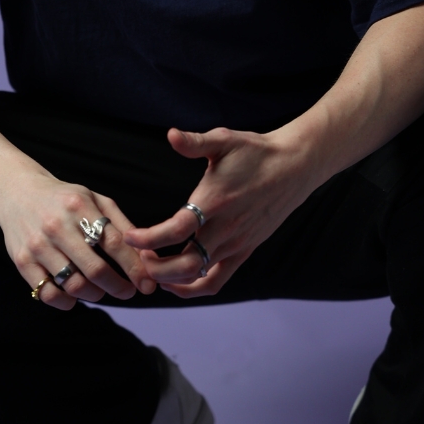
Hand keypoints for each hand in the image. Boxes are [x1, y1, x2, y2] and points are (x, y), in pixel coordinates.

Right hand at [0, 168, 157, 310]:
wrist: (17, 192)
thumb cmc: (64, 199)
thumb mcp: (95, 199)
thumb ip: (121, 224)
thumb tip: (148, 255)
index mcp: (79, 206)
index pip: (114, 242)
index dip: (134, 267)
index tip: (147, 284)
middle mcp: (57, 226)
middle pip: (95, 269)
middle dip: (118, 287)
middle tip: (127, 292)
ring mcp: (38, 245)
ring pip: (74, 285)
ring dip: (95, 295)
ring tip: (101, 290)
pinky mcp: (22, 261)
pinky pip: (48, 294)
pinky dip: (67, 302)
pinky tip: (74, 295)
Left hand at [123, 126, 317, 297]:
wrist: (294, 167)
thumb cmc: (256, 152)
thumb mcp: (224, 140)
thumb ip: (195, 142)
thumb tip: (171, 134)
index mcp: (215, 201)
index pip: (176, 229)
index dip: (149, 238)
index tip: (129, 237)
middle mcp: (226, 228)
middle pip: (185, 264)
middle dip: (155, 267)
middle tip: (135, 257)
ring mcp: (237, 244)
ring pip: (198, 276)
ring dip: (170, 278)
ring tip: (150, 268)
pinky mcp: (245, 251)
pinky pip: (217, 281)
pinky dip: (194, 288)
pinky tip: (176, 283)